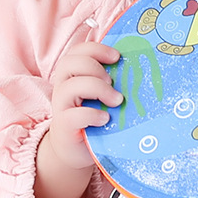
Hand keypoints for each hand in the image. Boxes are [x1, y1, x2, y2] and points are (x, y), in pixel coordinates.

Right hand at [47, 41, 122, 169]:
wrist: (74, 148)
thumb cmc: (91, 114)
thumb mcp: (99, 93)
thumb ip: (108, 78)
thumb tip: (135, 65)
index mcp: (71, 73)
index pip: (78, 51)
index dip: (97, 49)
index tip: (116, 57)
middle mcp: (62, 85)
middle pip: (69, 62)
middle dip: (95, 67)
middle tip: (112, 81)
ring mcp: (61, 105)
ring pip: (70, 87)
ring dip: (98, 89)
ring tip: (116, 100)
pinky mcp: (64, 126)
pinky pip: (73, 115)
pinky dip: (92, 114)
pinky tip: (105, 118)